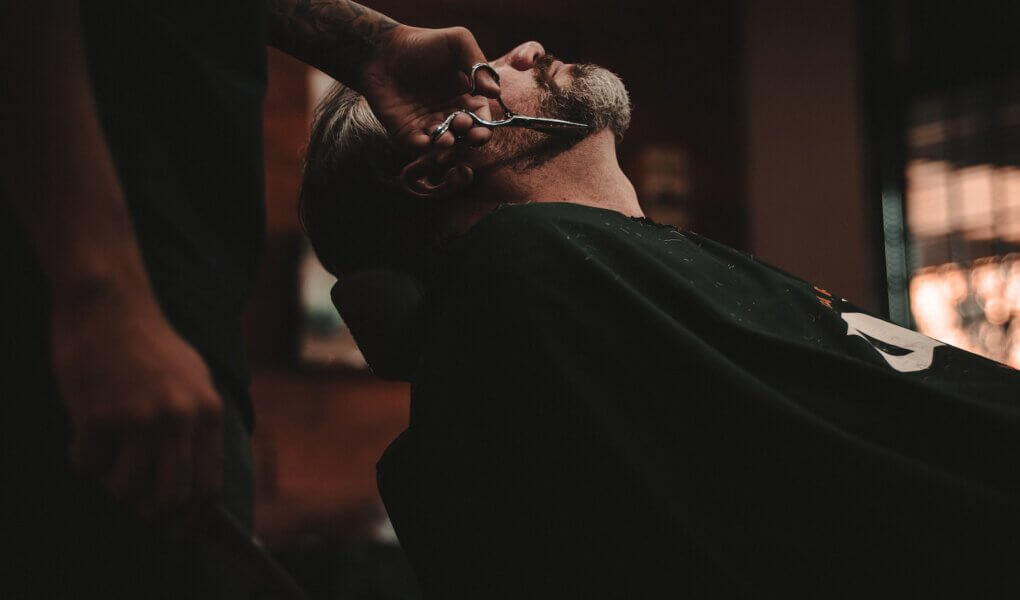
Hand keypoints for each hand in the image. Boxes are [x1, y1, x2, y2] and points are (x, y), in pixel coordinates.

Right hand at [52, 291, 222, 517]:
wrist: (110, 305)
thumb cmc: (149, 344)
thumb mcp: (194, 379)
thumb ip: (197, 426)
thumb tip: (194, 486)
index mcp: (207, 411)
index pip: (207, 483)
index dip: (192, 513)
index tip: (178, 525)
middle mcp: (179, 419)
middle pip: (169, 497)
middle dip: (151, 510)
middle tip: (135, 503)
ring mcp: (139, 420)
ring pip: (125, 489)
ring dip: (112, 483)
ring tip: (109, 456)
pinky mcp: (99, 418)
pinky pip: (88, 467)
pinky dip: (83, 460)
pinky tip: (85, 433)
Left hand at [360, 24, 500, 150]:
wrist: (382, 50)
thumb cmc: (422, 44)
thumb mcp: (457, 42)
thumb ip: (478, 64)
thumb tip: (495, 93)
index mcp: (467, 97)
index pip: (481, 118)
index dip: (483, 127)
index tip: (480, 128)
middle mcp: (450, 114)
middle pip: (465, 136)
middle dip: (467, 138)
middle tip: (461, 126)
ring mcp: (429, 125)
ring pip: (444, 144)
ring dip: (447, 145)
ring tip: (444, 139)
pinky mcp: (407, 132)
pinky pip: (419, 146)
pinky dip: (423, 147)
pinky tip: (425, 141)